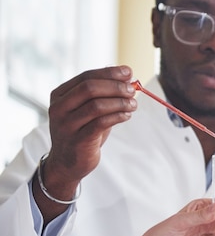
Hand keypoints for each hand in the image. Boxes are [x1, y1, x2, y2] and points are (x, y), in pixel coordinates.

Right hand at [42, 66, 136, 202]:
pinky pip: (100, 123)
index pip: (86, 77)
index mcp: (60, 95)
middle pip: (90, 88)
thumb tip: (127, 75)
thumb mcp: (90, 110)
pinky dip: (117, 116)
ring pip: (96, 105)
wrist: (68, 163)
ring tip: (133, 104)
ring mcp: (66, 125)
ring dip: (119, 102)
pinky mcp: (77, 140)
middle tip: (132, 90)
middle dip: (115, 86)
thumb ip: (105, 94)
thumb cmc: (83, 132)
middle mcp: (59, 108)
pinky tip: (127, 115)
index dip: (109, 73)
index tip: (128, 72)